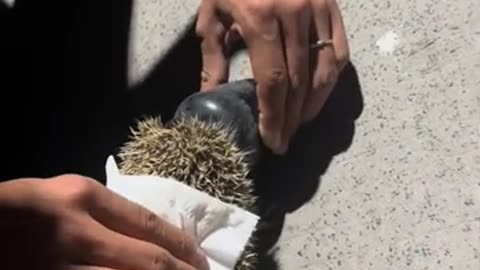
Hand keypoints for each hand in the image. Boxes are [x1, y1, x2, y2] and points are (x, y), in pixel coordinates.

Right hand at [0, 174, 208, 269]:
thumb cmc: (20, 205)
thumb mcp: (66, 194)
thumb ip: (107, 210)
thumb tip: (149, 231)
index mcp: (84, 196)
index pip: (150, 223)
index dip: (181, 244)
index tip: (200, 256)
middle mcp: (80, 231)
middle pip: (149, 259)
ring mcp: (63, 265)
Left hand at [196, 0, 349, 154]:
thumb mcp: (211, 15)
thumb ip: (213, 58)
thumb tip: (210, 97)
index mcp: (260, 18)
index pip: (272, 81)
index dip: (273, 116)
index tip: (272, 140)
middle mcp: (294, 15)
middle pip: (299, 83)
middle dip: (291, 119)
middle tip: (283, 140)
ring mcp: (318, 10)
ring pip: (323, 72)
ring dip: (312, 106)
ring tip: (297, 124)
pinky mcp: (332, 7)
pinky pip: (340, 51)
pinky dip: (331, 80)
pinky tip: (318, 96)